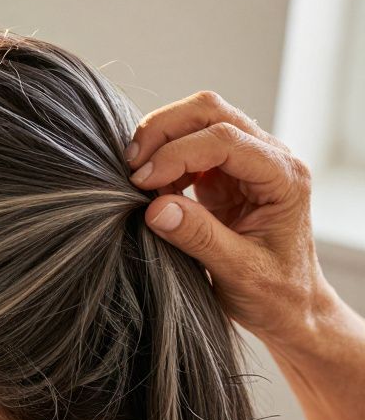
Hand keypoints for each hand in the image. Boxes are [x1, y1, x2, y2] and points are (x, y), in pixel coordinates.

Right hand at [127, 90, 331, 343]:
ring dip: (160, 140)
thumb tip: (154, 208)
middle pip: (211, 111)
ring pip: (197, 120)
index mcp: (283, 177)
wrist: (289, 307)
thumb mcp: (238, 272)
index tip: (142, 183)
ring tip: (137, 179)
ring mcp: (246, 162)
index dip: (177, 154)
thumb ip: (199, 237)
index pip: (225, 139)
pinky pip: (188, 146)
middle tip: (131, 165)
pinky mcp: (225, 174)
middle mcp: (269, 158)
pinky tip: (152, 189)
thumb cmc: (275, 294)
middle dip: (164, 130)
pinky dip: (162, 160)